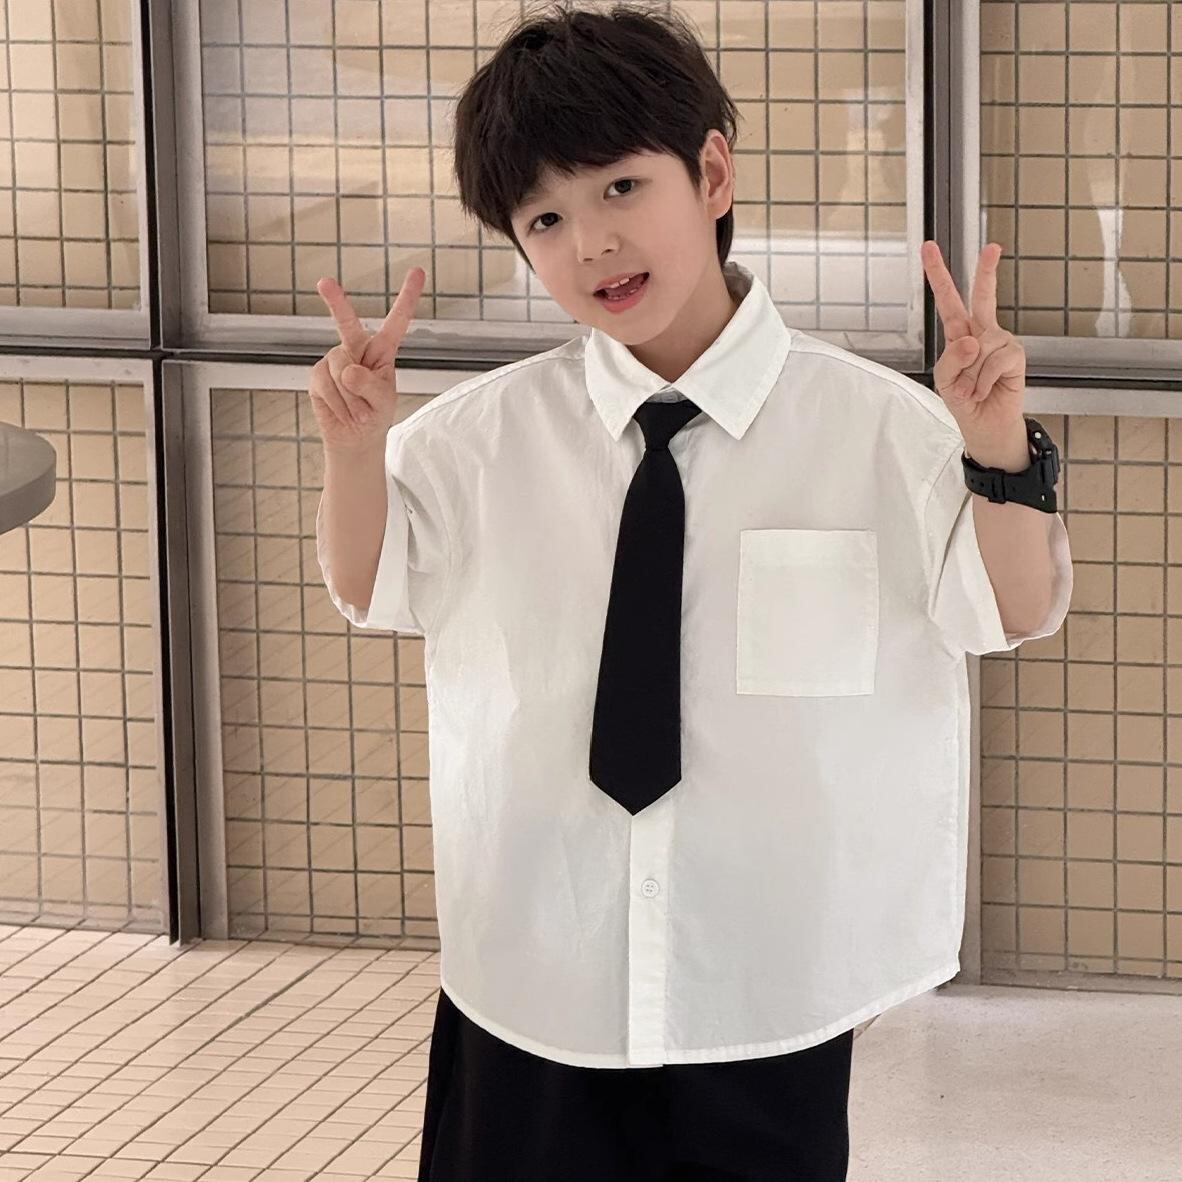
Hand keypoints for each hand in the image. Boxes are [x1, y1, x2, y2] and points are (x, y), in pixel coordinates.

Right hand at [310, 267, 426, 453]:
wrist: (353, 437)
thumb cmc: (374, 415)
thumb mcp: (383, 402)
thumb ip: (371, 386)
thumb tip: (347, 372)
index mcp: (383, 351)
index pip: (397, 321)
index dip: (407, 297)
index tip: (418, 271)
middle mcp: (357, 349)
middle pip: (347, 323)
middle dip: (336, 302)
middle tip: (324, 282)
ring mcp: (334, 360)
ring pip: (338, 367)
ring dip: (349, 396)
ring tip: (355, 408)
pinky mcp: (316, 374)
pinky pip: (325, 384)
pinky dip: (337, 403)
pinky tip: (341, 410)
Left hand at [920, 241, 1025, 448]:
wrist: (985, 425)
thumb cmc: (964, 399)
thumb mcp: (944, 381)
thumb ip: (950, 360)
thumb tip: (972, 341)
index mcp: (959, 333)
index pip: (948, 301)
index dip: (938, 275)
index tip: (929, 248)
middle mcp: (981, 332)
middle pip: (983, 297)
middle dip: (987, 271)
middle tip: (992, 247)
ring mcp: (1000, 341)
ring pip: (980, 347)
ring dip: (971, 375)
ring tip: (973, 388)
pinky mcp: (1015, 355)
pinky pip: (994, 361)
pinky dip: (983, 381)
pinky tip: (985, 390)